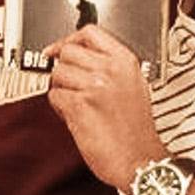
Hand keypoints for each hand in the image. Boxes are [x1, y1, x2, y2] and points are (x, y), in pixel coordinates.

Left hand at [46, 25, 167, 189]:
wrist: (140, 161)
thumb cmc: (136, 131)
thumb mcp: (133, 85)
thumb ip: (109, 66)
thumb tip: (76, 54)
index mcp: (125, 62)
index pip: (89, 32)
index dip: (69, 39)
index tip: (59, 49)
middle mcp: (110, 70)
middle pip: (67, 51)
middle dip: (63, 69)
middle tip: (70, 86)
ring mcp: (94, 86)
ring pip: (57, 73)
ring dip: (61, 90)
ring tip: (77, 104)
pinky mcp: (79, 105)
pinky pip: (54, 95)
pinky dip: (59, 107)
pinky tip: (75, 116)